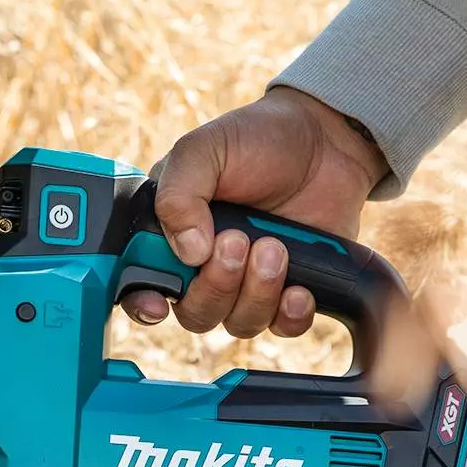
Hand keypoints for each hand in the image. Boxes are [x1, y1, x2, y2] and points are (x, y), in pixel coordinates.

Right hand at [125, 86, 387, 338]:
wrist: (326, 140)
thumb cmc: (257, 138)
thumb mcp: (206, 149)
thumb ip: (179, 191)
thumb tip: (188, 252)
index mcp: (171, 234)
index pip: (141, 284)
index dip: (143, 302)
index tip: (158, 302)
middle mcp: (204, 267)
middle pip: (194, 313)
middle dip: (216, 286)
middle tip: (236, 242)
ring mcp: (247, 284)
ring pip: (238, 323)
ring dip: (257, 292)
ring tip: (275, 247)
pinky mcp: (289, 291)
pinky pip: (283, 328)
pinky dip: (290, 315)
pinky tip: (299, 287)